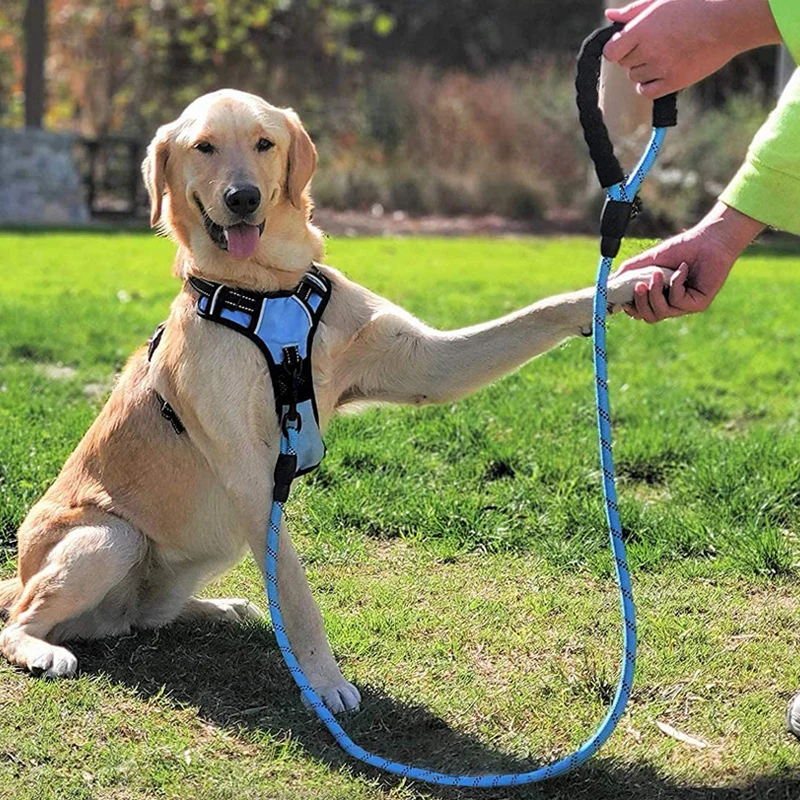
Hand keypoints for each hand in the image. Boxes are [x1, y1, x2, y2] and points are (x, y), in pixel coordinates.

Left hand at [604, 0, 781, 97]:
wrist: (729, 19)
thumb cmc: (696, 5)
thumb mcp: (662, 1)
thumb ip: (634, 11)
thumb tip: (610, 17)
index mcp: (643, 28)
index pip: (610, 51)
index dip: (616, 49)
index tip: (628, 44)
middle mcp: (648, 49)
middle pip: (624, 64)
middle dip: (634, 56)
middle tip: (656, 44)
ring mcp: (661, 67)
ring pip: (635, 77)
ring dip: (644, 70)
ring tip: (664, 55)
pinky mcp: (673, 81)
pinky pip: (646, 92)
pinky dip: (649, 85)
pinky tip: (662, 73)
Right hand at [614, 202, 764, 322]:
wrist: (708, 240)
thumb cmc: (681, 248)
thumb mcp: (648, 261)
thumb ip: (628, 272)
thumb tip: (607, 283)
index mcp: (660, 297)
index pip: (641, 313)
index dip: (631, 309)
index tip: (623, 298)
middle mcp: (672, 304)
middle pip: (649, 317)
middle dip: (640, 302)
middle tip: (639, 285)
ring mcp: (685, 306)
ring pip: (661, 312)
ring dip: (656, 292)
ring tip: (658, 273)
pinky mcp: (698, 304)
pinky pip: (678, 302)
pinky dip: (676, 284)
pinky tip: (683, 269)